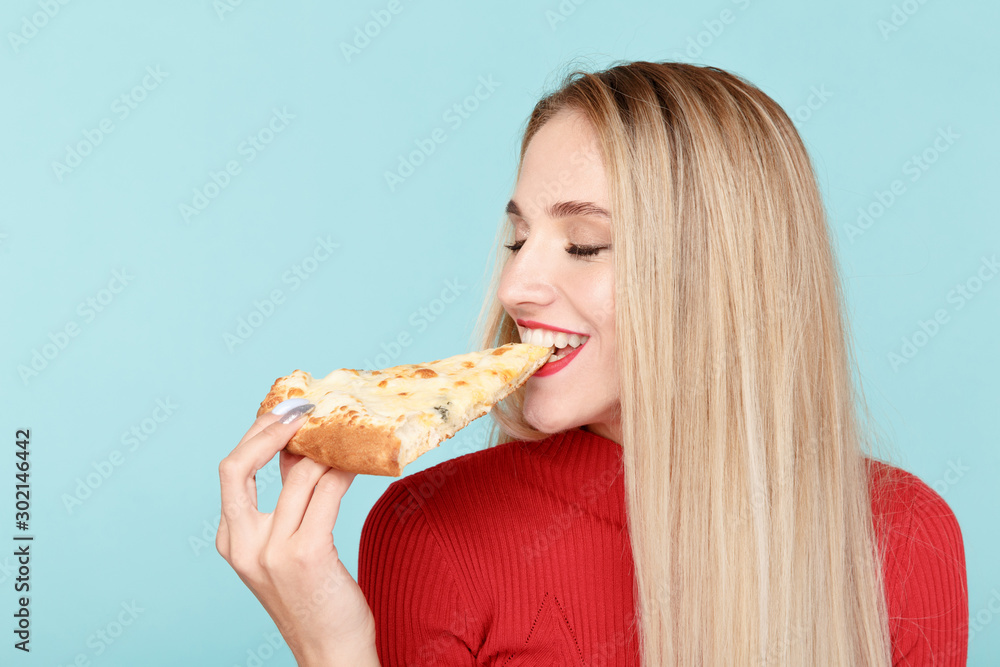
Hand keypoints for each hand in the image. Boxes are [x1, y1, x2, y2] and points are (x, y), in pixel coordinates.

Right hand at [216, 402, 376, 664]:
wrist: (330, 654)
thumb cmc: (315, 599)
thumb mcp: (289, 546)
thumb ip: (290, 500)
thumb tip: (302, 450)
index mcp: (231, 541)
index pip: (232, 471)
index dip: (257, 434)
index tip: (285, 411)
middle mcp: (242, 545)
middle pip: (237, 465)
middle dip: (270, 428)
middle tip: (305, 409)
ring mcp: (271, 551)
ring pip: (298, 474)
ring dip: (325, 446)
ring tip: (348, 433)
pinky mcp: (305, 555)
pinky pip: (327, 491)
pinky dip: (344, 469)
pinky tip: (360, 461)